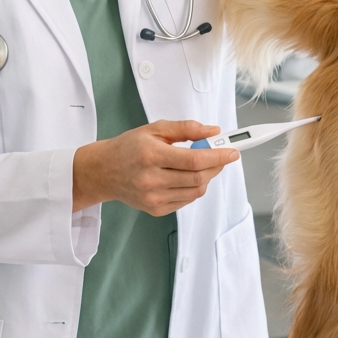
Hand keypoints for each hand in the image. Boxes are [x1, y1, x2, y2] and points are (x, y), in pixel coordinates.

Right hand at [72, 120, 239, 215]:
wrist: (103, 171)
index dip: (219, 156)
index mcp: (152, 155)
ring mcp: (153, 197)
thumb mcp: (155, 129)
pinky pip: (186, 200)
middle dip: (217, 166)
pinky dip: (194, 188)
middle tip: (221, 155)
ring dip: (207, 177)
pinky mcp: (155, 209)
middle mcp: (152, 179)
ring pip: (196, 191)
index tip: (233, 151)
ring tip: (202, 165)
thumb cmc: (129, 147)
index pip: (195, 160)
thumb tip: (213, 131)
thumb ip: (186, 128)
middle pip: (199, 178)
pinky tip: (187, 176)